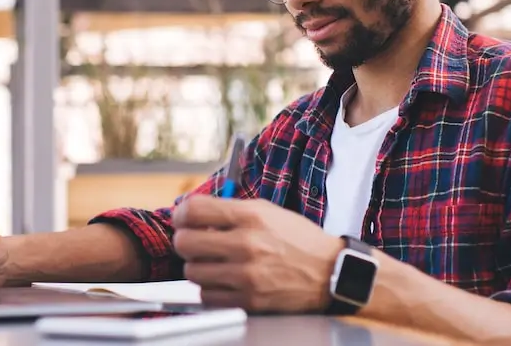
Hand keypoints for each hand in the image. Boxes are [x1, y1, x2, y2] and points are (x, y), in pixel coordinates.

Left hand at [172, 194, 341, 312]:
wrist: (329, 272)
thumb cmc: (298, 239)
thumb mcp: (268, 211)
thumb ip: (231, 210)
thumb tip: (193, 213)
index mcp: (251, 216)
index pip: (193, 210)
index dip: (181, 213)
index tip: (183, 218)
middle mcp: (247, 244)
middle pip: (185, 242)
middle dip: (186, 240)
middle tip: (195, 242)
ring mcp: (247, 275)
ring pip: (192, 272)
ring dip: (198, 267)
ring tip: (214, 263)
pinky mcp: (249, 301)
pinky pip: (208, 295)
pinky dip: (211, 288)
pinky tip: (224, 280)